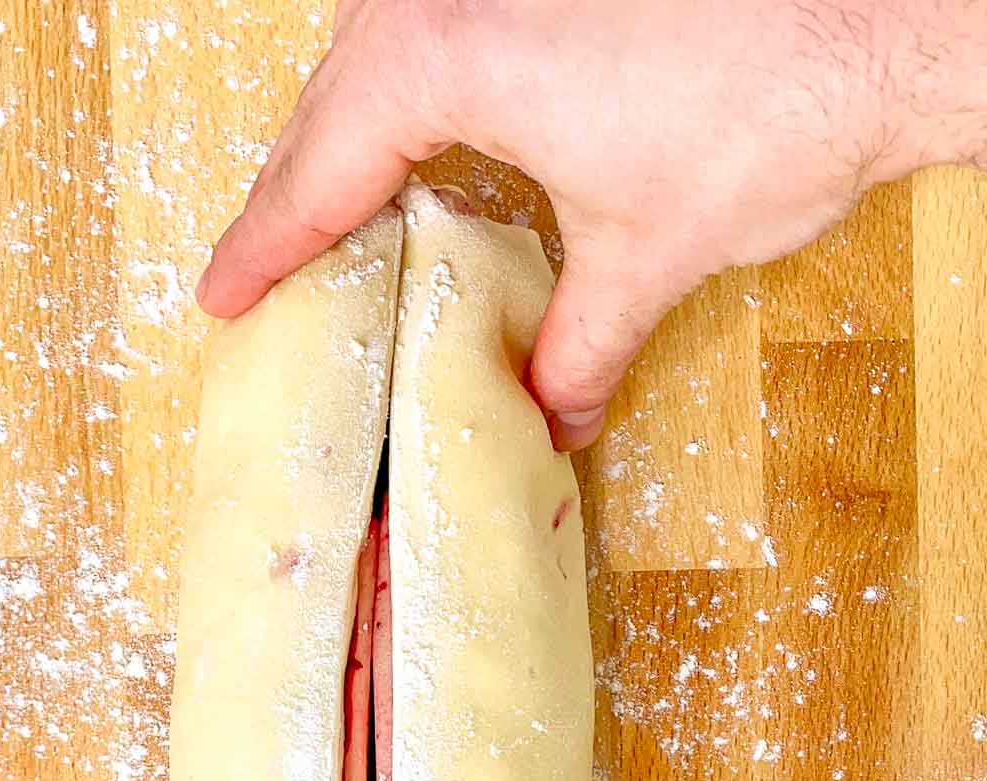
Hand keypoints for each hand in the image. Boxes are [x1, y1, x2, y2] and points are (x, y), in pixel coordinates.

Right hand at [196, 0, 985, 447]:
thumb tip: (550, 415)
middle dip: (294, 191)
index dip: (266, 247)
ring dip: (349, 137)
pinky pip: (440, 28)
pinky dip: (415, 93)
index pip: (319, 171)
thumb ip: (577, 345)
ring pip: (379, 55)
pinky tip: (429, 142)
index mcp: (441, 55)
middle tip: (262, 269)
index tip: (221, 298)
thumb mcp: (647, 256)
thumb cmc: (768, 107)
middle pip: (331, 104)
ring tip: (331, 218)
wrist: (884, 10)